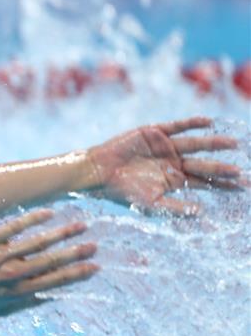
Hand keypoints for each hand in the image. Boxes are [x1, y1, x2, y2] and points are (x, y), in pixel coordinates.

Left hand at [0, 210, 96, 315]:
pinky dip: (32, 219)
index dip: (76, 274)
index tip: (95, 267)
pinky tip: (48, 212)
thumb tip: (48, 297)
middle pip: (50, 261)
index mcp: (16, 293)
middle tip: (95, 244)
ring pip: (36, 243)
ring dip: (61, 234)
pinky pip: (12, 227)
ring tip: (80, 225)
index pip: (53, 282)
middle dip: (75, 253)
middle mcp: (10, 275)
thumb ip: (23, 304)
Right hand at [86, 116, 242, 215]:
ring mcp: (165, 147)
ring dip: (213, 143)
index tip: (243, 186)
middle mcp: (173, 163)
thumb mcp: (151, 203)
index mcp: (173, 180)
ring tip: (233, 143)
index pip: (204, 181)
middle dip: (223, 168)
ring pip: (195, 144)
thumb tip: (201, 213)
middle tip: (241, 172)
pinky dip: (191, 123)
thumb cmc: (123, 191)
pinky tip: (208, 121)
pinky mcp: (154, 133)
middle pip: (204, 164)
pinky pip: (177, 127)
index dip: (223, 183)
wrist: (99, 172)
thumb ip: (176, 207)